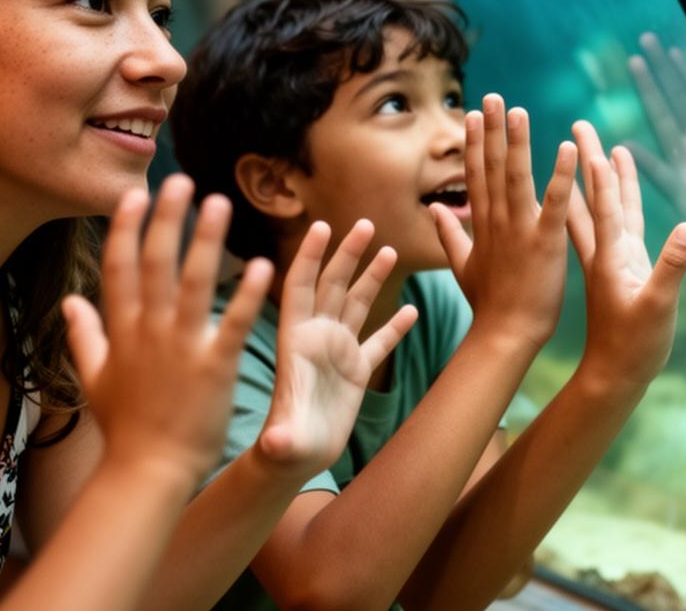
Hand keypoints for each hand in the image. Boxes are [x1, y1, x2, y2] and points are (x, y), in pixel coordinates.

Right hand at [62, 175, 269, 485]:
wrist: (147, 474)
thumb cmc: (125, 427)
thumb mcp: (94, 378)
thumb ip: (83, 335)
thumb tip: (68, 303)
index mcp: (121, 332)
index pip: (118, 268)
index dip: (125, 229)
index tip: (134, 194)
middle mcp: (147, 333)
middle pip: (154, 264)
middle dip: (166, 220)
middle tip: (181, 181)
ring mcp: (180, 349)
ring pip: (191, 284)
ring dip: (206, 242)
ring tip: (220, 203)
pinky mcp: (213, 369)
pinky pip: (230, 324)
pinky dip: (243, 295)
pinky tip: (259, 265)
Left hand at [258, 218, 417, 474]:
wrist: (295, 462)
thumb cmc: (283, 448)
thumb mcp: (282, 440)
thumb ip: (280, 437)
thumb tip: (273, 444)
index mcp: (295, 341)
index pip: (300, 288)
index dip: (310, 257)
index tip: (322, 226)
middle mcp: (317, 339)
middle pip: (332, 285)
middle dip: (347, 254)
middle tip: (365, 224)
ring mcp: (338, 353)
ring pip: (357, 305)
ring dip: (372, 278)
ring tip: (390, 250)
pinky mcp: (357, 372)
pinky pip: (379, 342)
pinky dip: (394, 325)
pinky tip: (412, 309)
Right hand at [429, 93, 576, 352]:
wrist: (503, 337)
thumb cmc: (488, 305)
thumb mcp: (462, 267)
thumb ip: (450, 236)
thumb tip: (436, 211)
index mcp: (482, 226)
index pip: (476, 176)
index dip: (474, 144)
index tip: (473, 114)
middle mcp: (497, 222)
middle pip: (491, 168)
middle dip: (492, 130)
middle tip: (494, 97)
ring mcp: (520, 231)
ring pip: (517, 177)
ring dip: (517, 143)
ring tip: (519, 110)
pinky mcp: (545, 243)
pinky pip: (555, 203)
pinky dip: (561, 176)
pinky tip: (568, 149)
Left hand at [568, 122, 685, 393]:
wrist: (615, 375)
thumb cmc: (635, 345)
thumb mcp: (658, 306)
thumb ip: (672, 267)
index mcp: (611, 257)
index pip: (603, 208)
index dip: (600, 175)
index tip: (589, 140)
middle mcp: (607, 252)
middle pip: (597, 196)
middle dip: (591, 159)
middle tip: (581, 123)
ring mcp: (614, 260)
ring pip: (608, 209)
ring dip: (605, 178)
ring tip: (607, 147)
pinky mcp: (624, 270)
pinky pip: (619, 228)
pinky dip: (620, 205)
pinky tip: (620, 193)